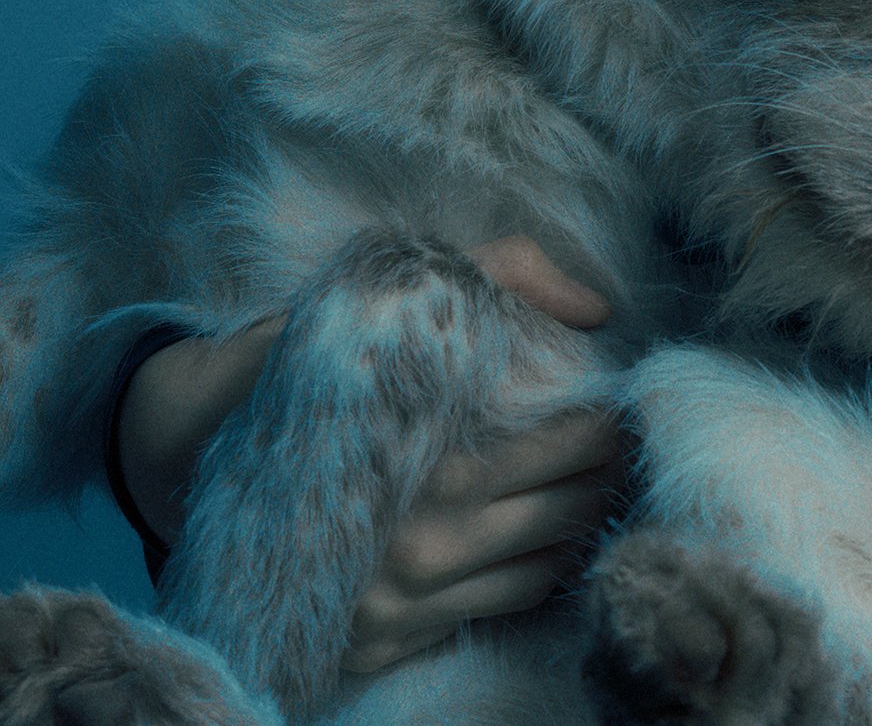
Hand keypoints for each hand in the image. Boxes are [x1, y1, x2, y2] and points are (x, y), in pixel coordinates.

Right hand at [343, 237, 623, 672]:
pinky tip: (545, 531)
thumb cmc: (329, 357)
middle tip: (624, 440)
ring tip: (596, 482)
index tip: (623, 398)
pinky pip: (496, 609)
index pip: (571, 448)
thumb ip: (511, 275)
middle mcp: (423, 545)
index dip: (611, 423)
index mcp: (438, 463)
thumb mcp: (408, 292)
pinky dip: (536, 572)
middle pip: (567, 514)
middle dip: (609, 475)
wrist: (204, 434)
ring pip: (542, 571)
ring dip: (582, 526)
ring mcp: (401, 603)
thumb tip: (598, 310)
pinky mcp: (382, 637)